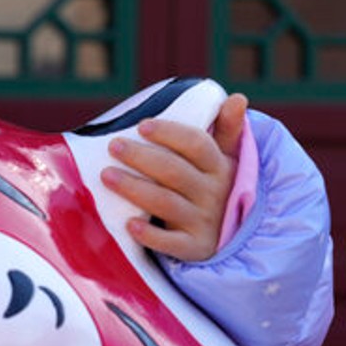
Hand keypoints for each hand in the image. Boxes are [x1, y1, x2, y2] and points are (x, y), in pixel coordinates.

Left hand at [102, 93, 248, 261]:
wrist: (230, 235)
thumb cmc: (215, 186)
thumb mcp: (226, 158)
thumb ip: (227, 128)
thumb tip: (238, 97)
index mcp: (219, 167)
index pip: (197, 144)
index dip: (170, 133)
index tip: (142, 126)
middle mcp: (213, 193)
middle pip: (175, 172)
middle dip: (142, 157)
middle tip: (114, 146)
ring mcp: (203, 221)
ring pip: (166, 204)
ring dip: (135, 189)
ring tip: (106, 176)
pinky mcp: (193, 247)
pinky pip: (171, 243)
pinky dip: (151, 236)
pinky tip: (129, 225)